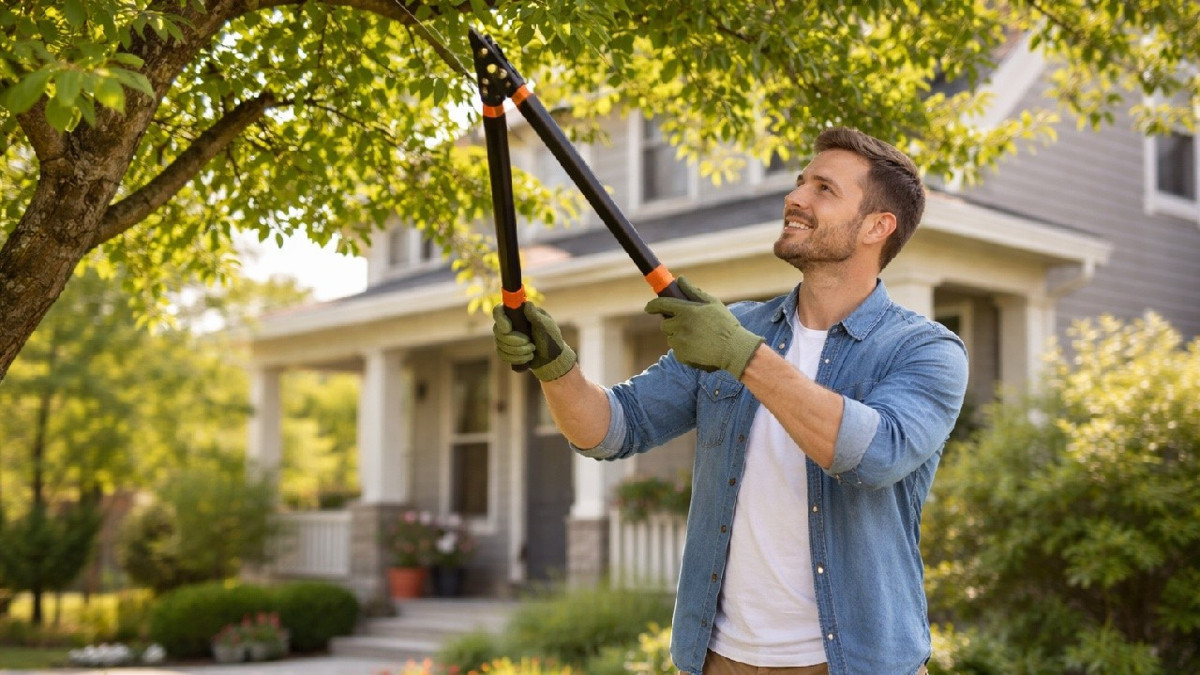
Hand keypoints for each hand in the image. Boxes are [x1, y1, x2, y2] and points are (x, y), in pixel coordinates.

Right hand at [492, 302, 576, 380]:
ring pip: (500, 344)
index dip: (500, 319)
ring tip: (532, 350)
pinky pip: (502, 355)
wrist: (552, 357)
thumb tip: (527, 304)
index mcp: (518, 313)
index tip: (509, 328)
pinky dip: (516, 358)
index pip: (499, 311)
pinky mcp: (505, 350)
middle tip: (530, 343)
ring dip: (518, 351)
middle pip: (498, 331)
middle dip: (514, 341)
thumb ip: (535, 316)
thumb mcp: (546, 326)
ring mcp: (505, 337)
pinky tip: (527, 357)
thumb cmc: (550, 338)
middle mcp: (508, 324)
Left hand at [644, 277, 763, 378]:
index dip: (653, 305)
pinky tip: (698, 347)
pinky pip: (677, 350)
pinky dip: (684, 348)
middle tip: (687, 325)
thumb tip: (680, 279)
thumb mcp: (712, 303)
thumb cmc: (725, 324)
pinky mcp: (682, 355)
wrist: (734, 349)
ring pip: (671, 337)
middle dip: (672, 323)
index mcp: (687, 311)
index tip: (649, 307)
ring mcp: (680, 342)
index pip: (662, 305)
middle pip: (665, 324)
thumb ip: (693, 291)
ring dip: (679, 336)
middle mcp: (680, 326)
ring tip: (698, 337)